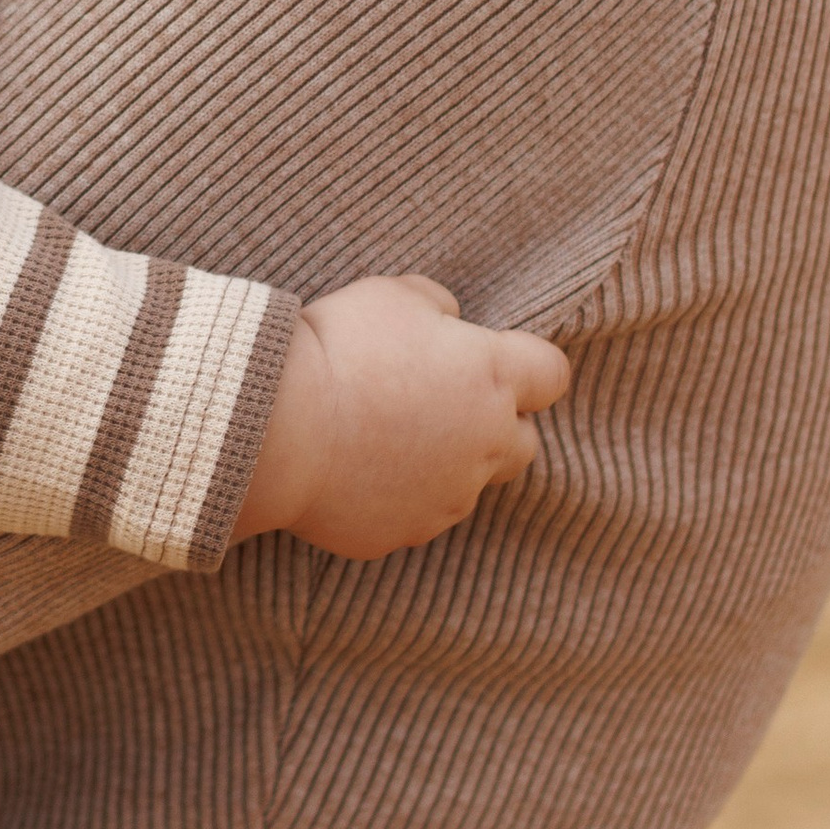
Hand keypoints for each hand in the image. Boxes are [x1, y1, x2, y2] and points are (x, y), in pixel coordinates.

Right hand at [230, 275, 569, 556]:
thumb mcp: (391, 294)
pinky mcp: (404, 533)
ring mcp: (448, 498)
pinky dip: (394, 494)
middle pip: (523, 441)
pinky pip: (413, 514)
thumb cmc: (338, 347)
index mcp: (493, 378)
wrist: (278, 426)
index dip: (528, 364)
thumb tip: (446, 323)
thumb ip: (437, 306)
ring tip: (380, 434)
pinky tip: (351, 467)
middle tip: (437, 400)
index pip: (551, 374)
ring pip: (466, 483)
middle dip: (495, 424)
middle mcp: (486, 445)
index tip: (491, 358)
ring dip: (441, 461)